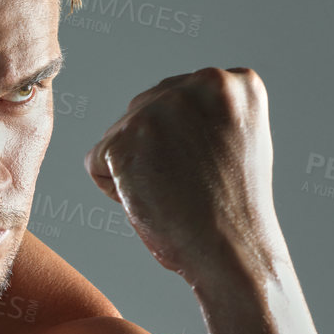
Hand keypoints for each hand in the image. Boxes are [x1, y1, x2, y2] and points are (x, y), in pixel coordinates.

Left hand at [84, 66, 284, 286]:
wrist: (232, 249)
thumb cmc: (233, 209)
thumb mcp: (237, 139)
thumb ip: (206, 113)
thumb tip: (162, 105)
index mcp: (235, 83)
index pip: (179, 101)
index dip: (186, 144)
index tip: (210, 169)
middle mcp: (198, 84)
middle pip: (144, 111)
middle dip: (154, 151)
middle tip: (189, 185)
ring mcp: (160, 110)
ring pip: (120, 135)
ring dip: (134, 169)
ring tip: (173, 193)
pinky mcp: (125, 140)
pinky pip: (96, 162)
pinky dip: (114, 189)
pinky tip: (151, 201)